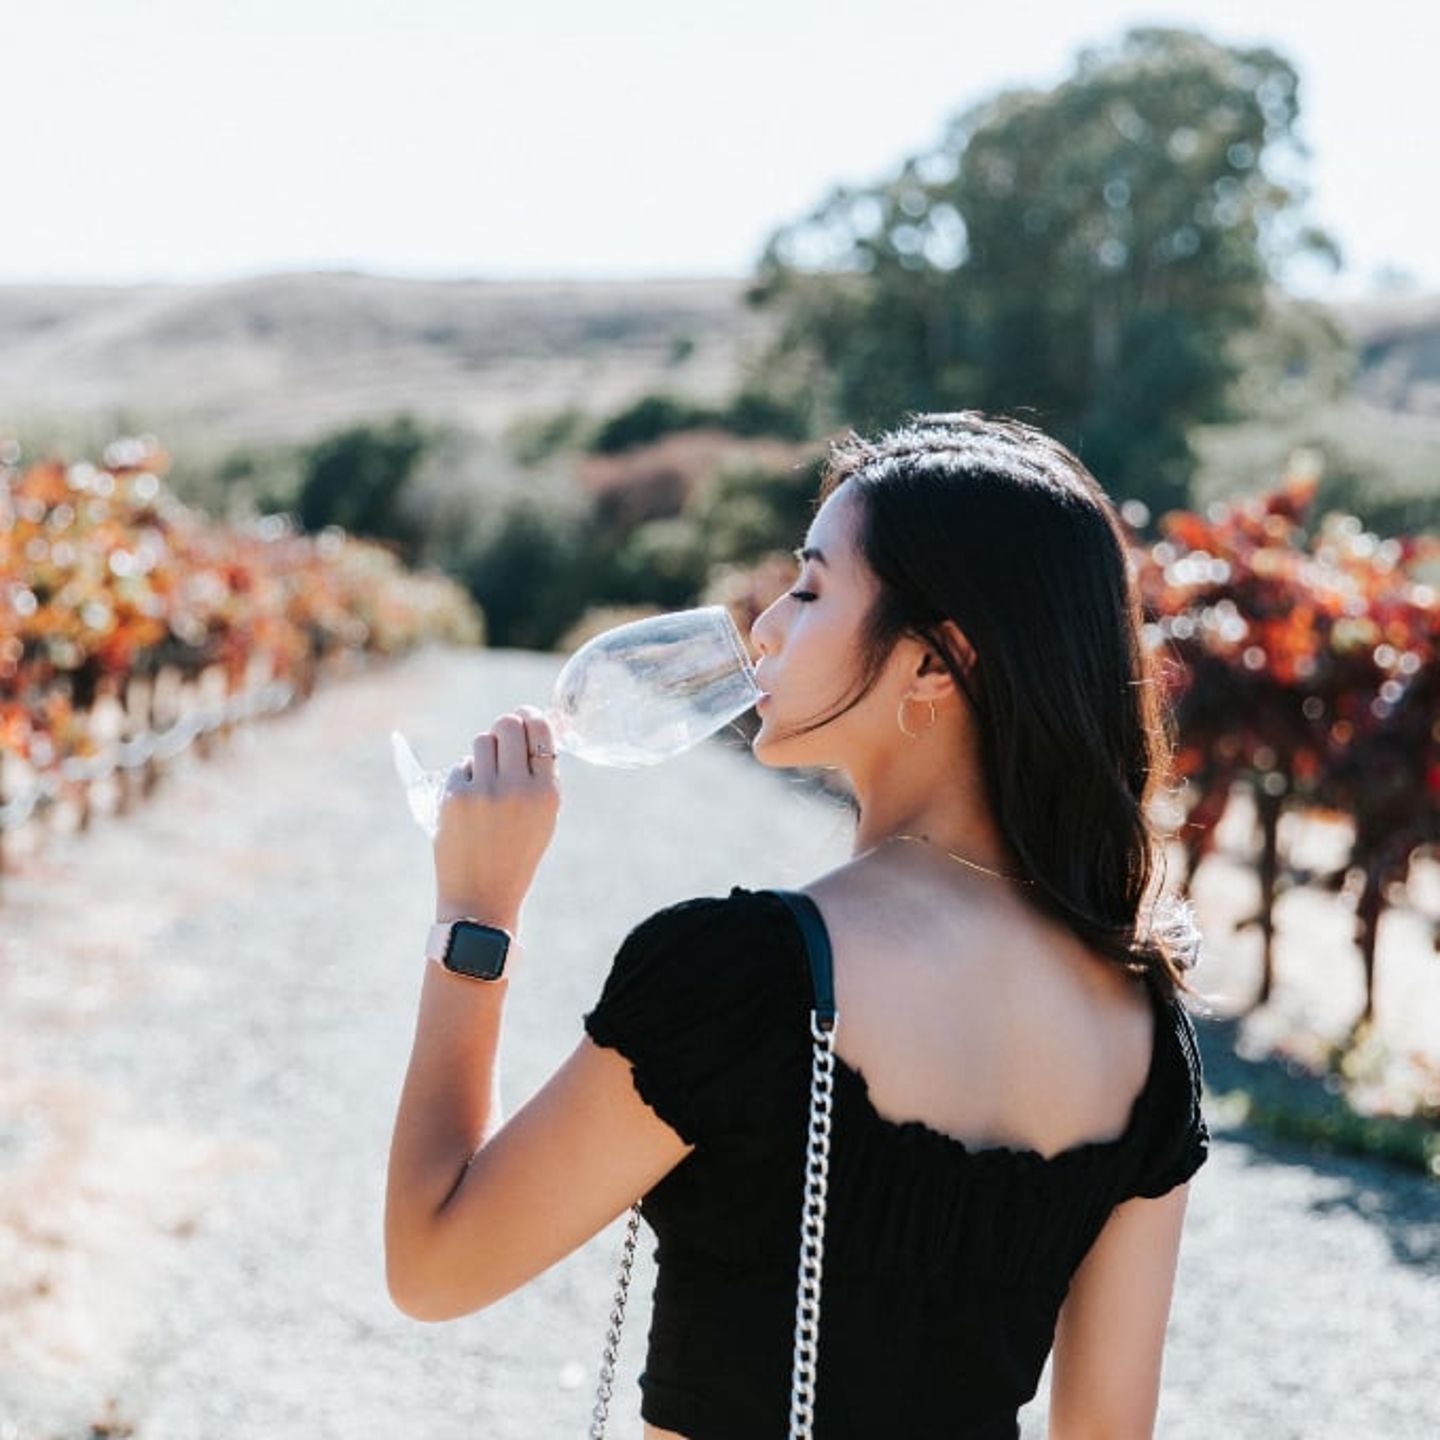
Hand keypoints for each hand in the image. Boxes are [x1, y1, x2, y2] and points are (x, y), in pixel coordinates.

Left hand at [432, 705, 559, 924]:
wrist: (481, 897)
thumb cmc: (516, 854)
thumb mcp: (544, 817)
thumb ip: (539, 776)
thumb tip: (528, 726)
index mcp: (546, 793)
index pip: (540, 731)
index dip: (530, 717)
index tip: (524, 717)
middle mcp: (517, 788)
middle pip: (507, 725)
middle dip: (504, 728)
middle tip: (503, 739)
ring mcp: (483, 791)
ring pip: (481, 741)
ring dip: (484, 753)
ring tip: (486, 778)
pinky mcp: (454, 798)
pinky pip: (461, 766)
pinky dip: (466, 777)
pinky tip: (470, 803)